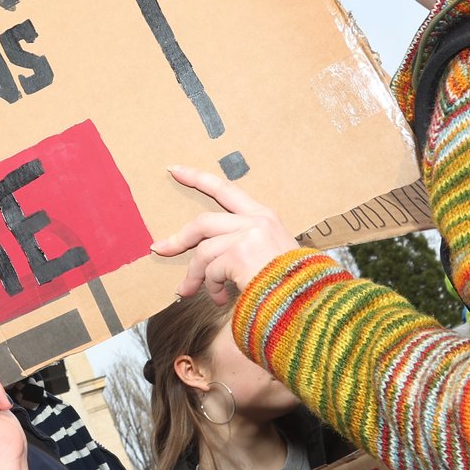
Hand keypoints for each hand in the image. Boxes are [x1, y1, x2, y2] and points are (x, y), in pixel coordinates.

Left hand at [151, 165, 296, 304]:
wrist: (309, 300)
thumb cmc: (292, 282)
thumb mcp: (272, 254)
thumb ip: (242, 246)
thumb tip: (206, 260)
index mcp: (264, 216)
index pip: (226, 189)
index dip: (198, 178)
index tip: (175, 169)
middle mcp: (257, 221)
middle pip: (203, 222)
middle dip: (179, 238)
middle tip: (160, 248)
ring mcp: (248, 235)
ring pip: (203, 251)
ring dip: (195, 275)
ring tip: (191, 292)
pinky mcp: (239, 253)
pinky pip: (211, 270)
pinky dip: (211, 287)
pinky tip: (221, 299)